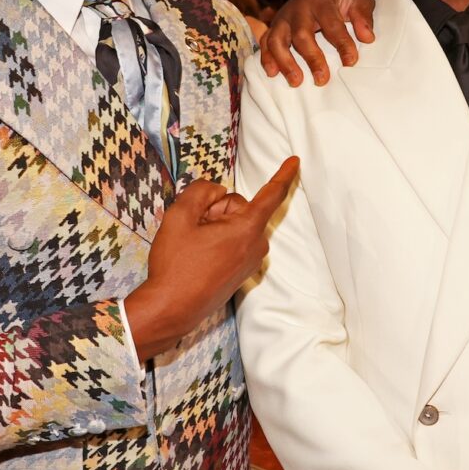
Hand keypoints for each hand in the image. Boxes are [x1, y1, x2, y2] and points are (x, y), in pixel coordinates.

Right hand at [126, 157, 299, 358]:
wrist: (172, 308)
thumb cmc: (176, 265)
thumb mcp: (180, 216)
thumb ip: (201, 191)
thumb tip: (217, 191)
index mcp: (248, 228)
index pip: (272, 194)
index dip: (284, 174)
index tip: (296, 160)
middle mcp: (257, 245)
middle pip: (240, 207)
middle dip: (216, 209)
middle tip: (193, 228)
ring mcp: (251, 260)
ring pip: (235, 225)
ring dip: (214, 227)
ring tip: (193, 246)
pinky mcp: (243, 271)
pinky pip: (233, 242)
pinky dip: (217, 241)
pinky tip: (198, 256)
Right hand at [259, 0, 376, 86]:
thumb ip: (363, 17)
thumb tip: (367, 38)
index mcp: (321, 0)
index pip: (332, 24)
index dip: (342, 44)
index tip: (351, 62)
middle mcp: (299, 8)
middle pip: (301, 34)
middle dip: (312, 58)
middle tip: (322, 79)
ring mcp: (284, 17)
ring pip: (277, 39)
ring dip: (284, 61)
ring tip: (296, 82)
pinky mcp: (276, 24)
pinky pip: (266, 40)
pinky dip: (266, 57)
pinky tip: (272, 73)